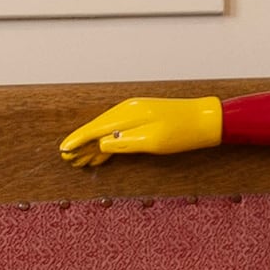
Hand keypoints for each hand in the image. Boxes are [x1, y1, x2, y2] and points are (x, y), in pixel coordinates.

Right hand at [57, 96, 224, 166]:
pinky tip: (101, 152)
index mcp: (129, 114)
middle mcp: (129, 110)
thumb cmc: (182, 132)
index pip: (96, 128)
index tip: (64, 150)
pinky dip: (107, 142)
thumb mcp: (153, 142)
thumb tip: (102, 144)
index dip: (78, 140)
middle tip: (68, 159)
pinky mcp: (143, 118)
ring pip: (107, 130)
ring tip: (80, 160)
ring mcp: (136, 113)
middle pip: (98, 128)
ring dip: (93, 145)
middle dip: (82, 144)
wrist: (206, 120)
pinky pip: (118, 130)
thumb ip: (125, 143)